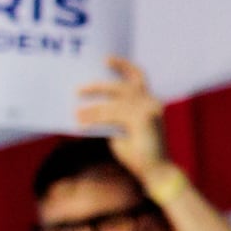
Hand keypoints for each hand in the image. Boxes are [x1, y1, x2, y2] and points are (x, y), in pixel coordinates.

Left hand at [77, 57, 170, 176]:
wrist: (154, 172)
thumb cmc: (136, 151)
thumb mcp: (120, 128)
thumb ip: (111, 115)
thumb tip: (84, 106)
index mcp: (149, 102)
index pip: (138, 76)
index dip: (123, 66)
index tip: (105, 59)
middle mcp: (152, 102)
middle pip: (122, 86)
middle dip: (98, 86)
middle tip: (77, 90)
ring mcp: (150, 110)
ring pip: (115, 103)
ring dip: (93, 108)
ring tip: (76, 113)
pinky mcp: (144, 120)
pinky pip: (113, 114)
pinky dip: (96, 117)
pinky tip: (82, 123)